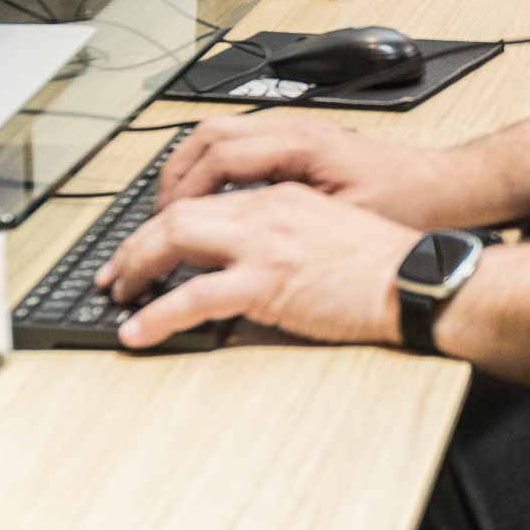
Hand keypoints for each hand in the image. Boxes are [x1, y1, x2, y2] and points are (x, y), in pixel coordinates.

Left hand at [95, 182, 412, 349]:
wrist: (414, 279)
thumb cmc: (381, 265)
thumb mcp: (327, 230)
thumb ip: (285, 234)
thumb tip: (247, 261)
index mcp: (280, 197)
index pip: (205, 200)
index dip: (163, 224)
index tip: (145, 248)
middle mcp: (265, 211)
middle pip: (177, 214)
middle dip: (135, 244)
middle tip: (115, 273)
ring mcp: (264, 245)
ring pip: (175, 241)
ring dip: (136, 268)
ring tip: (118, 296)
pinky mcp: (267, 283)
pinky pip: (194, 296)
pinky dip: (157, 314)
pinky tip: (138, 332)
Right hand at [154, 116, 473, 222]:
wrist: (446, 187)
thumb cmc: (407, 204)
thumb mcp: (344, 225)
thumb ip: (291, 231)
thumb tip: (241, 247)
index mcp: (302, 145)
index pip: (220, 155)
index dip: (184, 192)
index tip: (163, 225)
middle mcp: (296, 130)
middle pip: (209, 135)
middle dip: (173, 176)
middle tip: (153, 218)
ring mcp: (298, 133)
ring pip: (222, 135)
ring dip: (190, 170)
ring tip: (170, 210)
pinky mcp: (302, 146)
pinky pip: (242, 146)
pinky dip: (215, 170)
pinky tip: (210, 200)